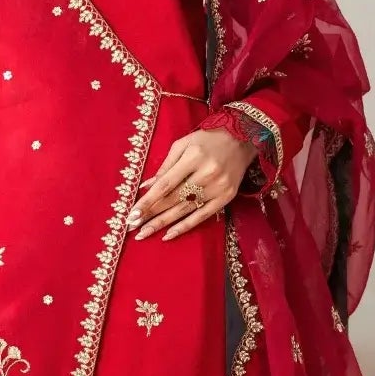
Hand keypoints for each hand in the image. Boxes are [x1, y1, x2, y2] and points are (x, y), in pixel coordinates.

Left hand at [125, 128, 255, 243]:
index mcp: (193, 157)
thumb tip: (146, 187)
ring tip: (144, 233)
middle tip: (132, 227)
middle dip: (151, 214)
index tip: (132, 214)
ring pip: (185, 210)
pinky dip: (185, 227)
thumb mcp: (183, 144)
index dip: (148, 201)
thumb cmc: (208, 140)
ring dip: (163, 223)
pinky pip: (202, 216)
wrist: (242, 140)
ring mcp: (218, 188)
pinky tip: (168, 235)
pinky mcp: (226, 197)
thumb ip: (165, 166)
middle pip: (173, 199)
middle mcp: (206, 174)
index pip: (165, 184)